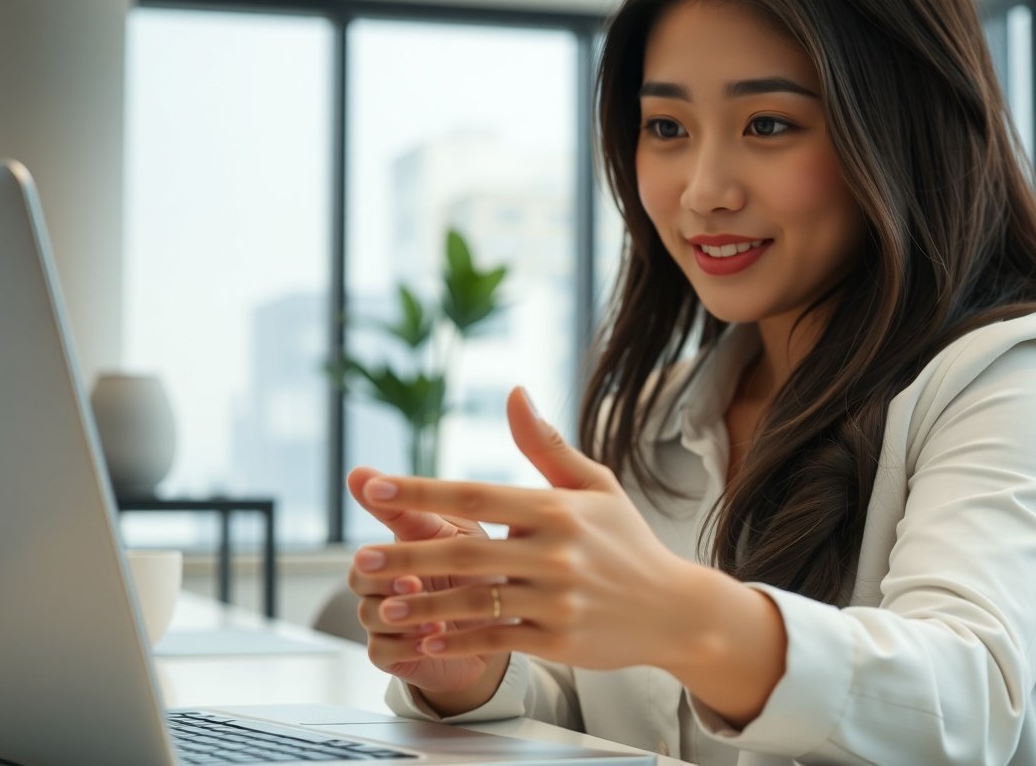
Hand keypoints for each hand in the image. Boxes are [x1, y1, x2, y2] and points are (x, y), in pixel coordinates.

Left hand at [351, 387, 699, 672]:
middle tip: (359, 558)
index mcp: (557, 508)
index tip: (375, 489)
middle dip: (408, 555)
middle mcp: (556, 553)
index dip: (422, 492)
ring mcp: (558, 600)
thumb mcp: (594, 486)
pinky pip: (497, 642)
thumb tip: (514, 392)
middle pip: (468, 551)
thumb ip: (545, 444)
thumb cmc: (626, 542)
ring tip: (382, 606)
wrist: (676, 609)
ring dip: (424, 606)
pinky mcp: (560, 641)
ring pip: (476, 603)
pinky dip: (459, 643)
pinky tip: (425, 641)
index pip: (476, 495)